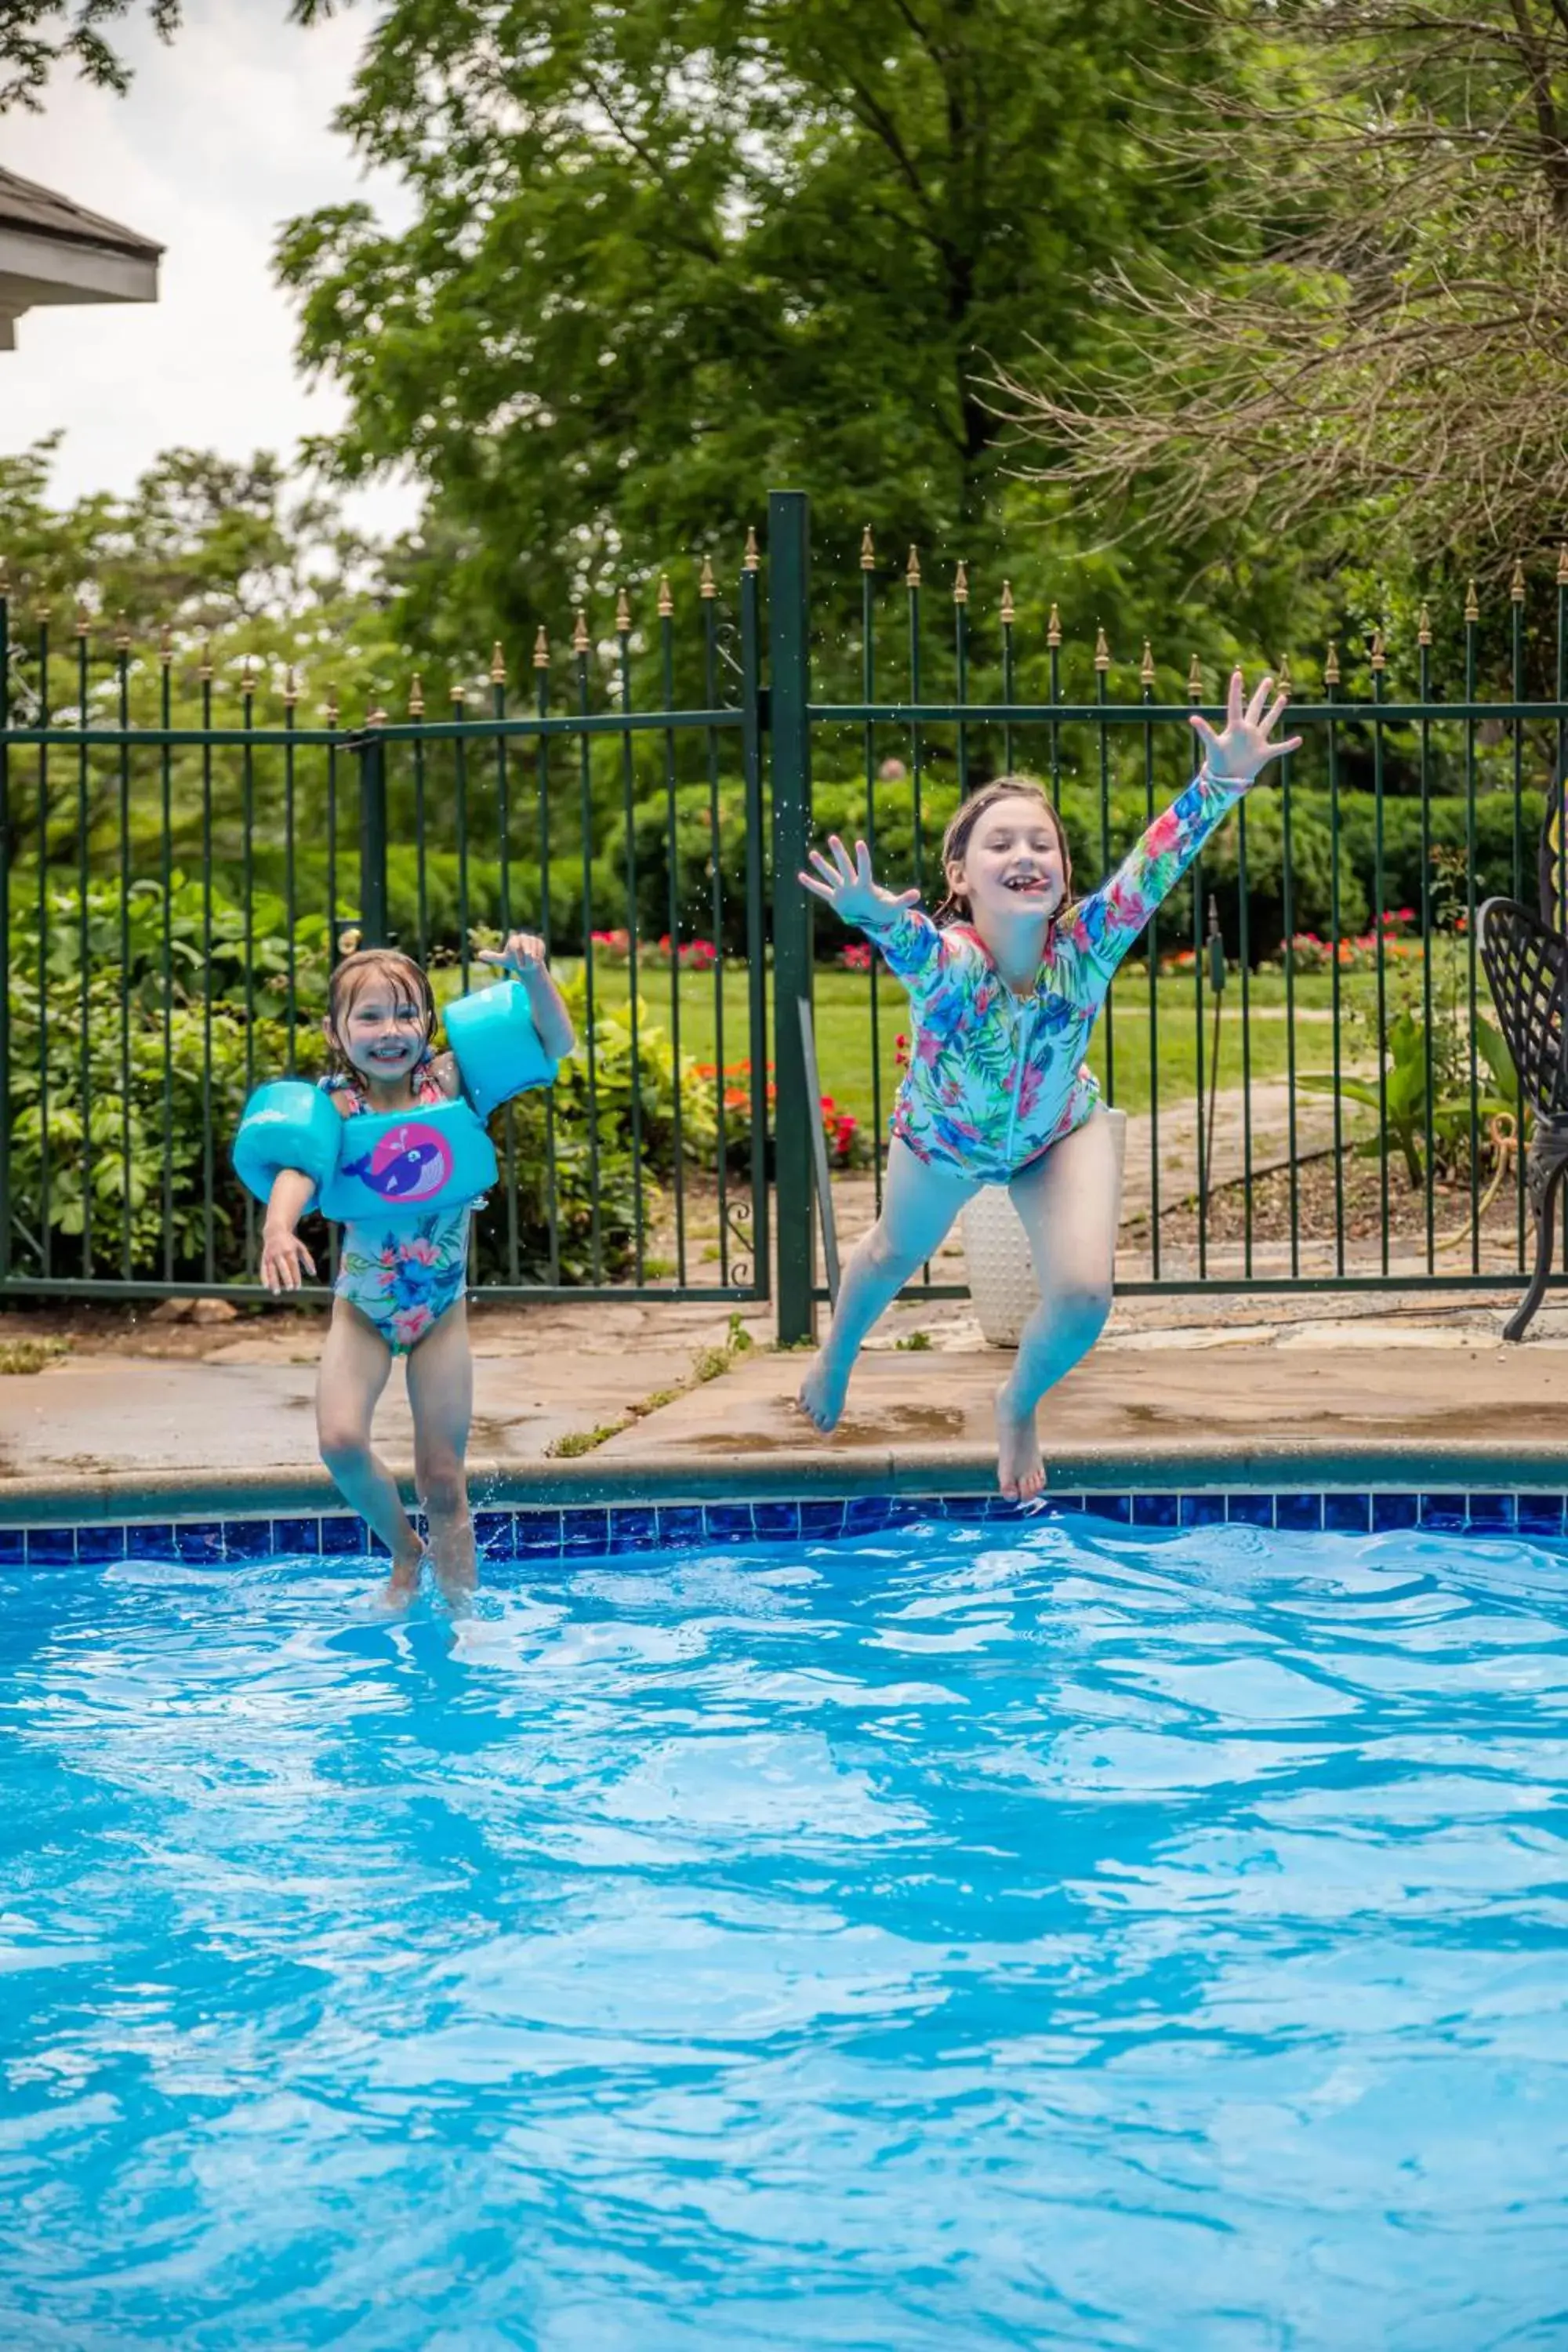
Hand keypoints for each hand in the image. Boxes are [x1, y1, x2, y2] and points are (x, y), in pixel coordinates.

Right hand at [260, 1226, 315, 1294]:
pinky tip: (266, 1286)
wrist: (275, 1231)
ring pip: (271, 1270)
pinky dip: (264, 1277)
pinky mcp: (264, 1258)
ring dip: (273, 1281)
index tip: (298, 1287)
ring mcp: (270, 1256)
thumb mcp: (301, 1248)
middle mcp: (279, 1253)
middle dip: (286, 1278)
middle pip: (283, 1267)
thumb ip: (308, 1260)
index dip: (296, 1276)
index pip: (293, 1266)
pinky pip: (263, 1269)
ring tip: (276, 1292)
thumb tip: (313, 1273)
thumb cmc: (291, 1242)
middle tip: (290, 1289)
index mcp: (290, 1251)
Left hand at [478, 931, 547, 980]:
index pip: (515, 947)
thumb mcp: (502, 961)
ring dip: (532, 961)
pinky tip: (536, 960)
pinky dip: (538, 958)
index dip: (518, 958)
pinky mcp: (540, 942)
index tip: (518, 965)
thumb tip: (479, 954)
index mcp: (513, 939)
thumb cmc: (513, 962)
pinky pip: (540, 951)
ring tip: (530, 963)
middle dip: (525, 961)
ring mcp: (532, 939)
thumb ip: (492, 956)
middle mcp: (522, 937)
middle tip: (525, 966)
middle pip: (526, 950)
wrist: (527, 965)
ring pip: (533, 951)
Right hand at [799, 836, 919, 930]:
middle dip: (838, 854)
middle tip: (832, 837)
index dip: (862, 857)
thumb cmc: (885, 910)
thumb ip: (904, 899)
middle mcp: (852, 884)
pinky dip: (811, 885)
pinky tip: (800, 876)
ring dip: (821, 865)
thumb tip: (917, 893)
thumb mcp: (894, 907)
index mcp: (865, 885)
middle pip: (844, 867)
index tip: (859, 843)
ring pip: (831, 875)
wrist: (875, 918)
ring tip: (812, 853)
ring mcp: (843, 890)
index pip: (863, 868)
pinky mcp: (835, 899)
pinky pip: (821, 891)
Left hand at [1190, 667, 1302, 785]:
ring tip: (1283, 697)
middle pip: (1255, 708)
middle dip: (1261, 694)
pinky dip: (1289, 745)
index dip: (1235, 690)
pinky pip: (1279, 748)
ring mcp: (1256, 741)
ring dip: (1275, 711)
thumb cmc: (1216, 762)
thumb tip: (1192, 718)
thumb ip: (1205, 731)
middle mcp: (1247, 731)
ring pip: (1268, 722)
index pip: (1235, 705)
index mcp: (1235, 727)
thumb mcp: (1212, 745)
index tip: (1237, 673)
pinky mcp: (1264, 754)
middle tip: (1268, 679)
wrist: (1225, 780)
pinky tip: (1300, 739)